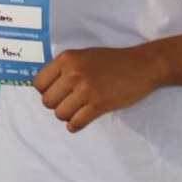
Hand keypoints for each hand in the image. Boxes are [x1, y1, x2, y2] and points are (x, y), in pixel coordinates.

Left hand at [34, 46, 156, 131]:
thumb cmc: (112, 61)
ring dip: (67, 116)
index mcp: (67, 59)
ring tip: (78, 110)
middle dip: (56, 105)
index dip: (46, 92)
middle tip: (69, 102)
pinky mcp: (99, 104)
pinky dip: (75, 125)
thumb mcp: (84, 56)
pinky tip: (82, 119)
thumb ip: (65, 68)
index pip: (39, 84)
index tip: (57, 93)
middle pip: (47, 101)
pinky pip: (75, 123)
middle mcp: (73, 73)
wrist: (141, 66)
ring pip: (60, 114)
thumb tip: (45, 87)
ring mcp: (86, 89)